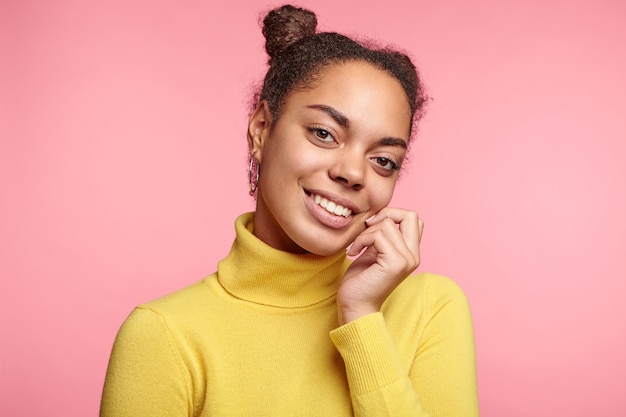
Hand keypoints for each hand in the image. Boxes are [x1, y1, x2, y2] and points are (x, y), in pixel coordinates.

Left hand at [337, 208, 423, 324]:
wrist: (355, 306)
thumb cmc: (361, 280)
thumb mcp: (374, 251)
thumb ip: (383, 235)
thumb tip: (379, 215)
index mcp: (411, 252)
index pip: (413, 219)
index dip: (392, 214)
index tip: (372, 227)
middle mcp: (414, 255)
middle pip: (410, 215)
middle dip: (385, 214)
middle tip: (367, 228)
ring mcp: (407, 259)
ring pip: (388, 224)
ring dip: (366, 232)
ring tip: (356, 247)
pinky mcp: (396, 263)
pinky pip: (378, 235)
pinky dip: (361, 240)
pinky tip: (353, 253)